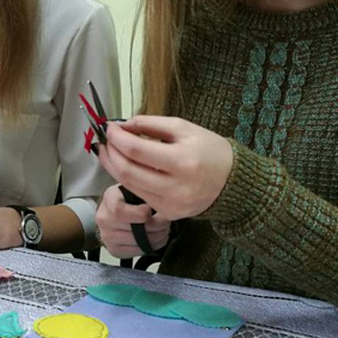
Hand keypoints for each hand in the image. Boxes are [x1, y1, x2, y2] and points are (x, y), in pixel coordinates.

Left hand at [96, 116, 232, 219]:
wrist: (233, 183)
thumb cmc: (209, 150)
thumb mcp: (183, 128)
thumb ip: (150, 124)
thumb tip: (121, 125)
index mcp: (182, 161)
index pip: (135, 150)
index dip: (116, 138)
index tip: (109, 127)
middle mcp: (176, 187)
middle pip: (126, 171)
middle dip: (109, 153)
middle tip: (104, 140)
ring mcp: (171, 205)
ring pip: (128, 185)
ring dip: (113, 166)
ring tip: (109, 151)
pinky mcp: (167, 214)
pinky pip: (139, 195)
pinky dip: (127, 179)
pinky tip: (125, 166)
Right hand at [96, 184, 171, 257]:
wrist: (114, 213)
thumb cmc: (128, 198)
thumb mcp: (133, 187)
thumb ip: (143, 190)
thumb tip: (161, 196)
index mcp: (109, 199)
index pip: (119, 210)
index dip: (139, 213)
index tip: (151, 210)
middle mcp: (104, 220)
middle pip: (134, 229)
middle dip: (157, 225)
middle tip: (166, 220)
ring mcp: (108, 237)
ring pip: (140, 242)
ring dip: (158, 236)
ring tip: (163, 228)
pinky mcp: (115, 250)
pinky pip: (139, 251)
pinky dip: (152, 246)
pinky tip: (156, 238)